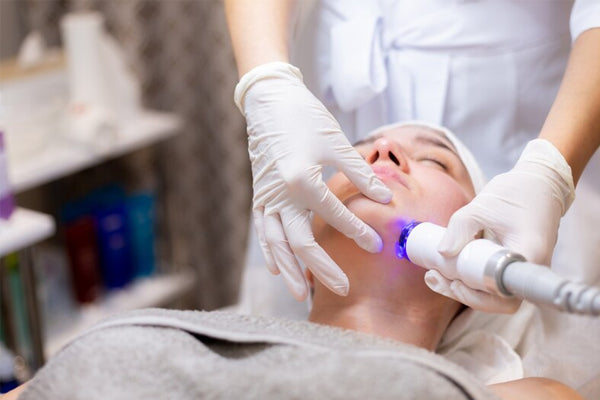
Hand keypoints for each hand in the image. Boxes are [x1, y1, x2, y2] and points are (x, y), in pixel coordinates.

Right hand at [235, 62, 392, 300]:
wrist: (270, 100)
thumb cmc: (305, 118)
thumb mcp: (336, 142)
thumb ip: (360, 173)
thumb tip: (386, 197)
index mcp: (302, 180)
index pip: (334, 215)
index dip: (357, 231)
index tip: (376, 246)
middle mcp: (281, 194)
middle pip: (300, 242)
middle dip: (322, 268)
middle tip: (343, 288)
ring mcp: (267, 197)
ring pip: (276, 243)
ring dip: (290, 270)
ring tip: (302, 294)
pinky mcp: (260, 195)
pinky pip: (263, 231)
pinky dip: (270, 251)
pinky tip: (278, 268)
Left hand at [432, 139, 574, 311]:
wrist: (540, 185)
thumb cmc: (516, 193)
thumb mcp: (483, 206)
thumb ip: (461, 228)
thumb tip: (442, 253)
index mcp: (528, 255)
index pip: (504, 293)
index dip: (478, 296)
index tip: (456, 282)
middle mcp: (529, 269)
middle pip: (496, 299)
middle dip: (462, 294)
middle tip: (434, 277)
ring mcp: (522, 270)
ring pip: (493, 293)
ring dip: (463, 288)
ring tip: (433, 276)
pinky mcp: (513, 267)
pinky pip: (492, 281)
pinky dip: (469, 279)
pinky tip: (445, 271)